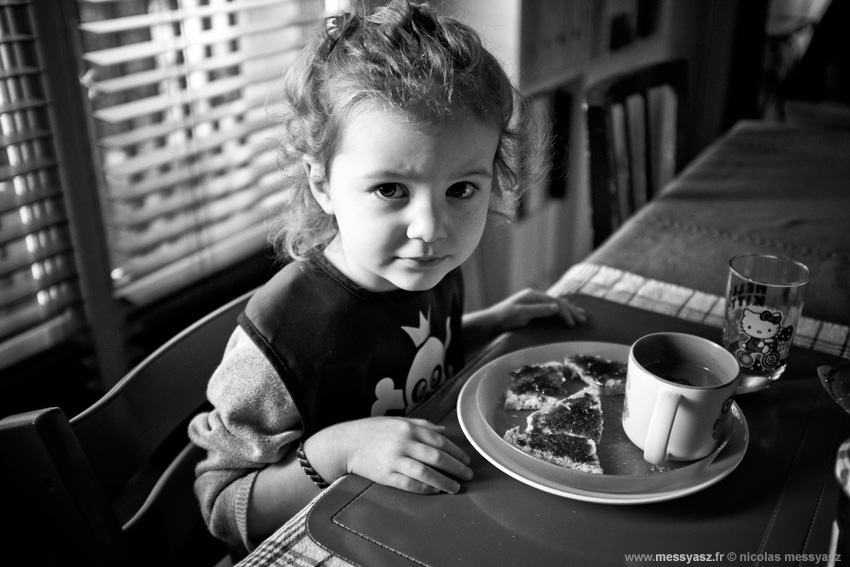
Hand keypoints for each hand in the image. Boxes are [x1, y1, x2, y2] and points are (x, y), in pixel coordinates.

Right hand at [312, 417, 472, 494]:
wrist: (345, 443)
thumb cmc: (372, 431)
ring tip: (455, 487)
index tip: (466, 460)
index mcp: (408, 428)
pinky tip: (434, 491)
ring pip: (426, 472)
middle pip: (437, 456)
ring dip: (444, 481)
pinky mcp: (385, 475)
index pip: (439, 440)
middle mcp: (403, 442)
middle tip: (468, 475)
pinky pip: (409, 484)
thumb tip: (443, 430)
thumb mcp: (397, 421)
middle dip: (456, 467)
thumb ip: (421, 425)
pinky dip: (424, 488)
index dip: (456, 451)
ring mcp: (394, 459)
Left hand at [485, 288, 586, 330]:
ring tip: (581, 314)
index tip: (573, 324)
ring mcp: (533, 302)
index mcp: (533, 296)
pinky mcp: (531, 309)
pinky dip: (560, 312)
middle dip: (572, 311)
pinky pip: (550, 308)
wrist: (490, 321)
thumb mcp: (521, 314)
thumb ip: (539, 310)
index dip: (566, 313)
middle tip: (585, 320)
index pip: (555, 303)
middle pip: (557, 302)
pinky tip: (565, 313)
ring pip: (555, 305)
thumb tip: (557, 307)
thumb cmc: (504, 318)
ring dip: (569, 310)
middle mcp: (535, 296)